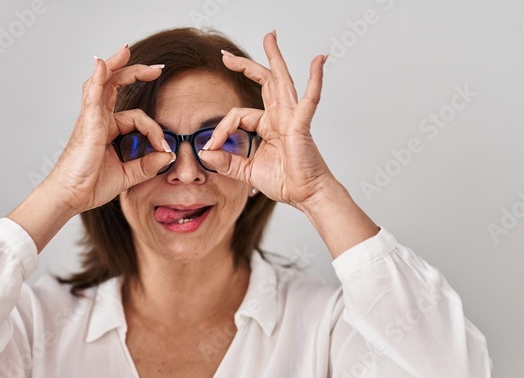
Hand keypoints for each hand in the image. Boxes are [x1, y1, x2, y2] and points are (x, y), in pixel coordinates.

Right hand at [41, 45, 175, 214]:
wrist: (71, 196)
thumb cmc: (89, 185)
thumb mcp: (127, 175)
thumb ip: (147, 165)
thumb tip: (166, 155)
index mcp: (107, 130)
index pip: (137, 117)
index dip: (155, 130)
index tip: (165, 149)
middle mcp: (98, 120)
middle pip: (115, 86)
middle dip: (135, 73)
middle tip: (157, 68)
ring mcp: (91, 119)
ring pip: (103, 83)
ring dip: (115, 65)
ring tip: (126, 50)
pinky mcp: (87, 123)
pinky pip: (92, 94)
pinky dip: (97, 77)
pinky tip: (101, 64)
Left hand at [197, 30, 334, 209]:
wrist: (306, 195)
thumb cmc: (285, 182)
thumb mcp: (247, 172)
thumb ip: (227, 162)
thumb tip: (204, 152)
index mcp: (268, 126)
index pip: (237, 115)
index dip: (221, 129)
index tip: (210, 146)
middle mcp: (280, 117)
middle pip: (262, 83)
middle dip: (245, 66)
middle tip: (226, 55)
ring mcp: (292, 118)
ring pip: (280, 81)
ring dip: (275, 58)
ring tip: (270, 37)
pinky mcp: (301, 125)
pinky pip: (310, 99)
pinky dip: (315, 79)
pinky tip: (318, 61)